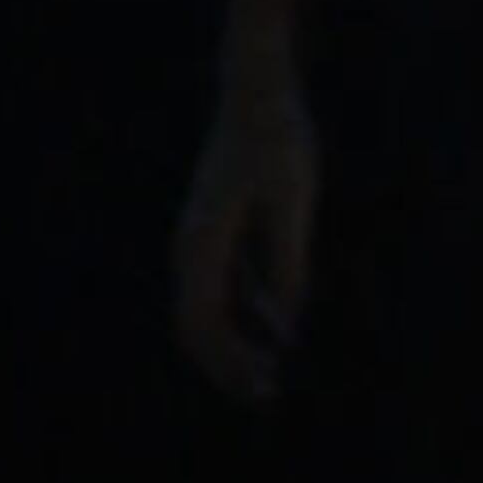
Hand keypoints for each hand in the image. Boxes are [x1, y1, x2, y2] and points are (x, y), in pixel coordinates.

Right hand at [171, 68, 319, 401]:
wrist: (257, 89)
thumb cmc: (278, 139)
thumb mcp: (292, 201)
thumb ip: (287, 264)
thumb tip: (289, 326)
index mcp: (200, 245)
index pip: (203, 325)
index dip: (228, 362)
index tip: (263, 385)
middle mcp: (190, 247)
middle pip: (198, 325)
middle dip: (227, 363)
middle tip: (267, 393)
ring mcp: (201, 238)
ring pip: (209, 308)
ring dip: (236, 341)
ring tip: (271, 370)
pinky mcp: (219, 227)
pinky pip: (224, 285)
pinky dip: (245, 310)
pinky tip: (277, 324)